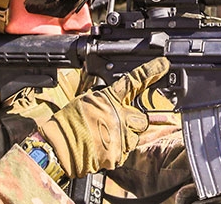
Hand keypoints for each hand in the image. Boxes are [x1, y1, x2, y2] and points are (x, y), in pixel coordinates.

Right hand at [37, 57, 168, 177]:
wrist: (57, 147)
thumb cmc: (67, 123)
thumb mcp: (87, 101)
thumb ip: (107, 99)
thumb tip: (118, 99)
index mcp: (109, 99)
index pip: (133, 82)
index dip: (150, 72)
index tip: (163, 65)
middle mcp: (118, 117)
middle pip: (142, 119)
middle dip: (134, 122)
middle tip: (117, 124)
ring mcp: (120, 138)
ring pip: (135, 137)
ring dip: (125, 137)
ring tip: (104, 137)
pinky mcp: (118, 156)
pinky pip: (125, 152)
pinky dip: (116, 150)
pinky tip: (102, 147)